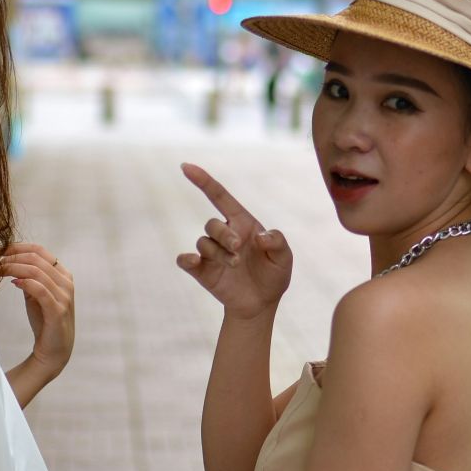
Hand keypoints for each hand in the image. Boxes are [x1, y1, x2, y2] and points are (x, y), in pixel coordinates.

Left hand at [0, 244, 74, 377]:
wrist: (54, 350)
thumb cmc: (44, 321)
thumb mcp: (35, 295)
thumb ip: (29, 278)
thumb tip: (10, 262)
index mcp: (62, 274)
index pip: (40, 250)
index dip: (19, 247)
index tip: (0, 251)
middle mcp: (66, 282)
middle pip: (36, 259)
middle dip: (12, 258)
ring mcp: (64, 296)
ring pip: (37, 271)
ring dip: (14, 268)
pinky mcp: (58, 310)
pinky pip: (41, 290)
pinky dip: (25, 283)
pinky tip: (13, 284)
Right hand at [177, 163, 291, 320]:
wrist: (261, 304)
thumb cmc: (273, 276)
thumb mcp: (284, 258)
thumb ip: (277, 242)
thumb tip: (259, 236)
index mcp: (242, 223)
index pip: (219, 196)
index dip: (203, 181)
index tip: (186, 167)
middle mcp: (224, 234)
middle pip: (212, 224)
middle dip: (224, 235)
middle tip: (238, 250)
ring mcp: (211, 253)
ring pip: (204, 242)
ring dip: (219, 253)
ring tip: (235, 265)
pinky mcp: (202, 270)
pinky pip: (186, 260)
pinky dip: (186, 259)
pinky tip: (192, 261)